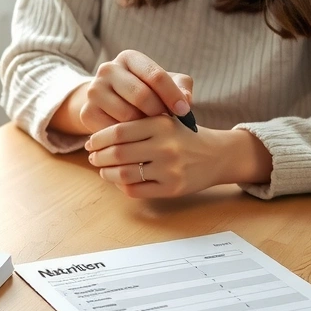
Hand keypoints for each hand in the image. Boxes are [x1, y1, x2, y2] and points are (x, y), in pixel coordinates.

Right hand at [54, 50, 193, 134]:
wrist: (111, 106)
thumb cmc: (146, 93)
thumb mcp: (164, 86)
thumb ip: (180, 88)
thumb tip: (186, 99)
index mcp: (129, 58)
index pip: (155, 75)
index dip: (173, 95)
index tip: (184, 112)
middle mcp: (107, 69)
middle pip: (141, 95)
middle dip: (158, 112)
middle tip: (167, 123)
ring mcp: (93, 90)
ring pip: (127, 115)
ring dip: (143, 126)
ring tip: (150, 128)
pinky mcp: (86, 112)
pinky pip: (113, 130)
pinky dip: (127, 136)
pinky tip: (135, 136)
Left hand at [85, 119, 272, 197]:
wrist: (219, 155)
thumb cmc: (184, 136)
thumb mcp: (165, 120)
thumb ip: (136, 123)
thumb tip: (97, 138)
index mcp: (161, 124)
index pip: (118, 132)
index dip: (98, 139)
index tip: (91, 143)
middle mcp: (165, 146)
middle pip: (117, 154)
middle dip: (98, 157)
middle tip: (93, 157)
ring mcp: (169, 170)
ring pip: (123, 175)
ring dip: (106, 173)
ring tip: (103, 170)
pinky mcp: (172, 189)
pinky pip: (135, 190)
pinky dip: (121, 187)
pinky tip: (119, 181)